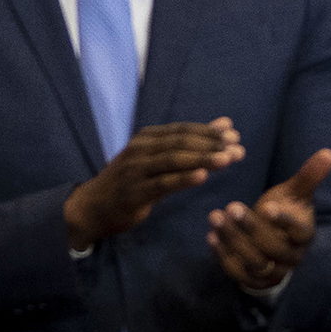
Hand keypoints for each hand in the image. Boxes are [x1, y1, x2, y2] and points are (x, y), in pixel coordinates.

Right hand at [65, 120, 245, 247]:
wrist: (92, 208)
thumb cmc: (131, 181)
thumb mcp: (158, 158)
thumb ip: (190, 143)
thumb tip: (227, 124)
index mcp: (147, 137)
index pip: (184, 130)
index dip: (210, 132)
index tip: (235, 136)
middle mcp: (141, 149)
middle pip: (182, 143)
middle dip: (212, 145)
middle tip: (238, 149)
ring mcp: (135, 170)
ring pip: (174, 160)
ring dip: (203, 159)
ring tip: (227, 159)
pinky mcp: (134, 192)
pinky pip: (162, 183)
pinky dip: (183, 178)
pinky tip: (202, 176)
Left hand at [205, 148, 330, 293]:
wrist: (274, 241)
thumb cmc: (286, 210)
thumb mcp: (295, 193)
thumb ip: (309, 176)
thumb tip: (327, 152)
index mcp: (305, 235)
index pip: (299, 231)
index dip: (284, 221)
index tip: (267, 205)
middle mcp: (291, 257)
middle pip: (272, 248)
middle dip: (250, 227)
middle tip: (231, 206)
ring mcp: (272, 271)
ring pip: (253, 261)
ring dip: (232, 240)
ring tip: (216, 217)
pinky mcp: (253, 280)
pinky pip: (237, 271)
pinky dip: (223, 255)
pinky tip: (211, 235)